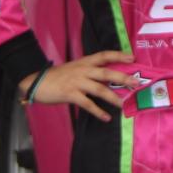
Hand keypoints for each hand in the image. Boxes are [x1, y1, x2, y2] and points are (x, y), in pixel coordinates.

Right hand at [17, 51, 135, 121]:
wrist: (35, 81)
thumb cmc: (57, 76)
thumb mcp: (74, 69)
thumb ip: (89, 72)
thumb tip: (107, 78)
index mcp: (84, 62)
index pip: (104, 55)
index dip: (119, 55)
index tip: (132, 58)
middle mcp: (83, 70)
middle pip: (106, 72)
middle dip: (123, 78)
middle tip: (136, 83)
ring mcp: (77, 82)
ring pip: (100, 89)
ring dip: (113, 98)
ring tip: (124, 104)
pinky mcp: (70, 94)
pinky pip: (87, 104)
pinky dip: (98, 111)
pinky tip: (106, 117)